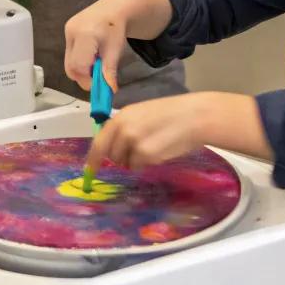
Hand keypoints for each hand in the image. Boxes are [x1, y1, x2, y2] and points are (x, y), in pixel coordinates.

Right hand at [64, 0, 171, 90]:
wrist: (114, 8)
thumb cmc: (116, 28)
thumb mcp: (116, 51)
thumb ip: (110, 71)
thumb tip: (109, 90)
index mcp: (86, 35)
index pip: (79, 66)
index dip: (88, 79)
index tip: (98, 84)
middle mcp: (73, 31)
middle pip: (70, 66)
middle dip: (83, 76)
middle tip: (97, 75)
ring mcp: (68, 30)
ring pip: (68, 61)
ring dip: (81, 68)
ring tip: (95, 61)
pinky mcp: (66, 30)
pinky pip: (69, 53)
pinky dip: (79, 59)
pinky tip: (90, 54)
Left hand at [87, 92, 271, 173]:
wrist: (195, 116)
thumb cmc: (172, 113)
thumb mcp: (143, 113)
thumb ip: (126, 127)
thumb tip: (113, 146)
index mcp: (122, 117)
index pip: (99, 141)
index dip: (93, 158)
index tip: (90, 170)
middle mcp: (124, 129)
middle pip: (112, 155)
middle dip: (121, 157)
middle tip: (139, 149)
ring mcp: (134, 143)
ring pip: (126, 163)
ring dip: (135, 160)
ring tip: (154, 145)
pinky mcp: (147, 155)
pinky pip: (140, 166)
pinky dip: (148, 163)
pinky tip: (161, 150)